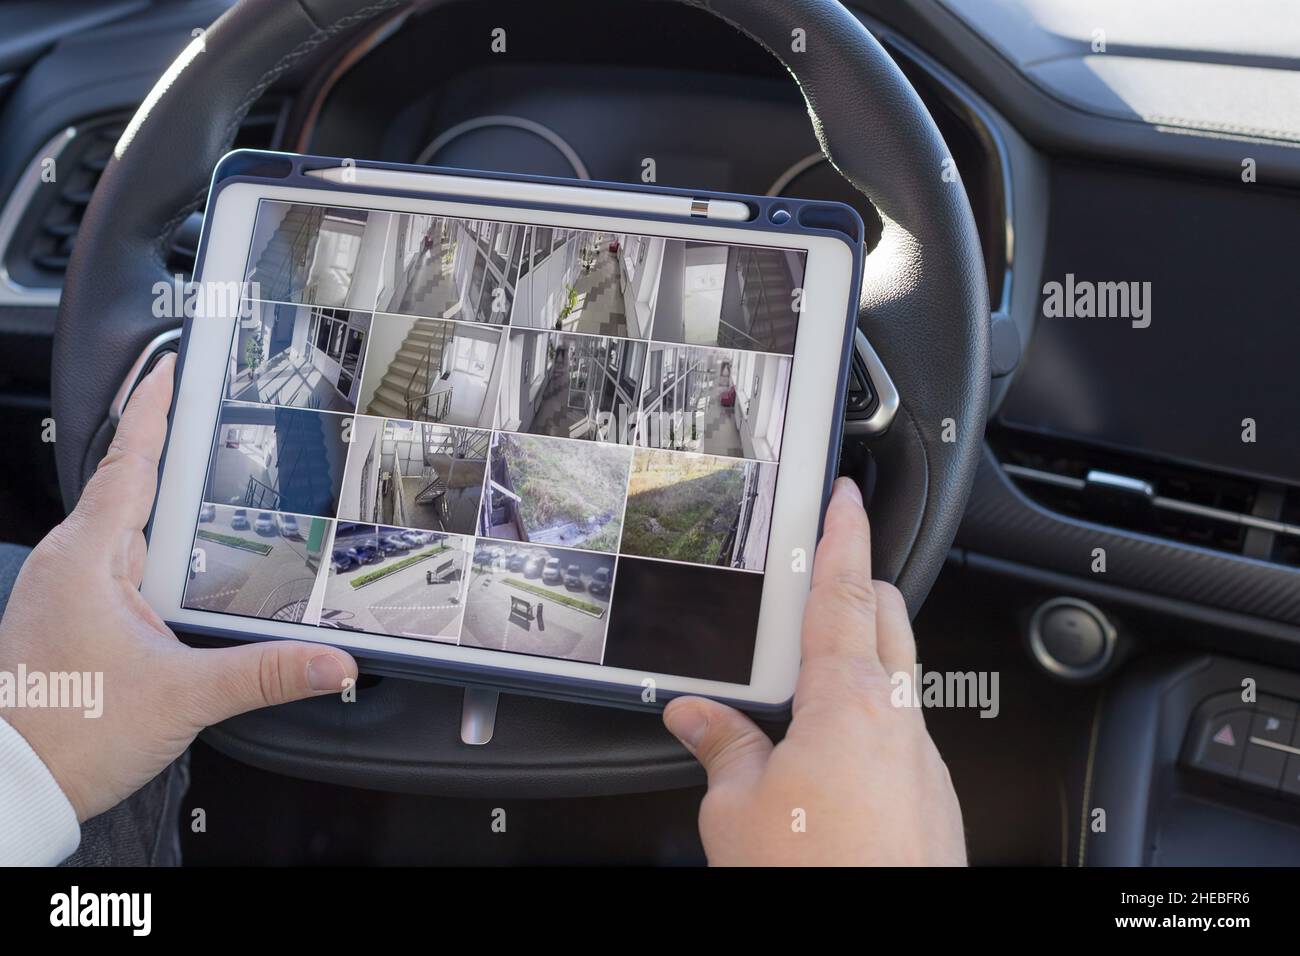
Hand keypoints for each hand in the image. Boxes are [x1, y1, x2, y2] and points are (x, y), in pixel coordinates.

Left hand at [0, 354, 357, 821]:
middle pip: (128, 485)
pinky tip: (179, 564)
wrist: (15, 784)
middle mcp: (68, 562)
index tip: (170, 369)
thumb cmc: (71, 733)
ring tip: (210, 486)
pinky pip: (114, 561)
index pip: (129, 461)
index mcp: (87, 558)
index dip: (154, 410)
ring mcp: (63, 588)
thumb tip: (333, 660)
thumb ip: (267, 672)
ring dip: (162, 504)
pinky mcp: (66, 615)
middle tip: (211, 417)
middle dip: (170, 450)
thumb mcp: (184, 696)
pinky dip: (149, 547)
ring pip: (122, 527)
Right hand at [663, 477, 965, 865]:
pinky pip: (902, 734)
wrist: (884, 940)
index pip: (847, 593)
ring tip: (808, 682)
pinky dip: (870, 720)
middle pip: (889, 622)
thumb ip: (722, 749)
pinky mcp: (933, 803)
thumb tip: (698, 719)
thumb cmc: (818, 878)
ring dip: (863, 660)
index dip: (845, 536)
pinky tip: (832, 756)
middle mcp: (899, 723)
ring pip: (900, 679)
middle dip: (860, 587)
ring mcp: (924, 764)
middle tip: (824, 575)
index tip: (846, 498)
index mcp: (848, 704)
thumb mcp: (737, 813)